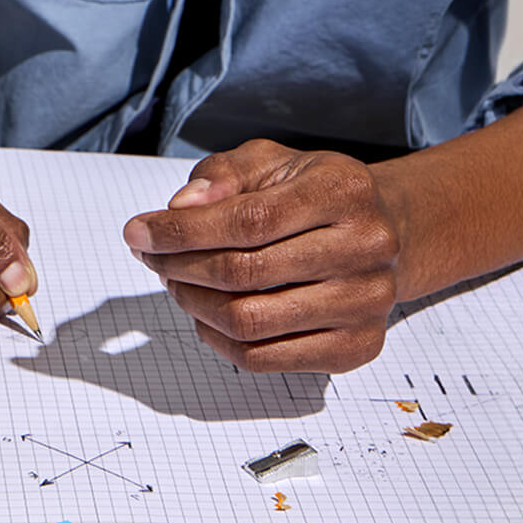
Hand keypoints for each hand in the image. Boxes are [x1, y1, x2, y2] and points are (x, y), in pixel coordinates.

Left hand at [122, 140, 401, 373]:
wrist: (384, 234)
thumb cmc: (314, 195)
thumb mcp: (271, 163)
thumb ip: (223, 176)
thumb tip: (180, 208)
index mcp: (344, 192)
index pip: (248, 220)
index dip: (182, 231)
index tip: (138, 233)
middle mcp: (366, 248)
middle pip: (245, 273)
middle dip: (180, 267)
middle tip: (153, 259)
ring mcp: (366, 304)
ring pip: (250, 321)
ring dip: (194, 305)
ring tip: (177, 284)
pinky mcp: (356, 347)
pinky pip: (265, 359)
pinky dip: (218, 340)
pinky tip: (205, 316)